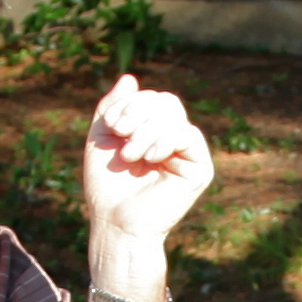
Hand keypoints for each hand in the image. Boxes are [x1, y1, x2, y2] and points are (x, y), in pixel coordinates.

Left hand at [78, 74, 214, 268]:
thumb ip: (112, 108)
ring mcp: (188, 153)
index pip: (151, 98)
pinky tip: (150, 158)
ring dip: (145, 130)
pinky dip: (164, 140)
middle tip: (120, 134)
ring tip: (130, 155)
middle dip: (138, 112)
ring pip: (174, 114)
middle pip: (165, 100)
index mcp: (152, 132)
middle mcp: (173, 139)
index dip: (130, 103)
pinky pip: (187, 135)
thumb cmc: (106, 187)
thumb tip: (130, 77)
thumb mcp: (101, 138)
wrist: (116, 223)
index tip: (112, 125)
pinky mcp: (199, 168)